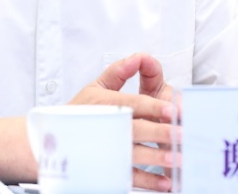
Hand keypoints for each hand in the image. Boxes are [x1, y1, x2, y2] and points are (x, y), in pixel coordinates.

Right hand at [70, 53, 180, 191]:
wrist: (54, 141)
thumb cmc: (80, 111)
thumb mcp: (95, 87)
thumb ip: (118, 71)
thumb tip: (137, 57)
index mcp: (106, 104)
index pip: (134, 104)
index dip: (154, 106)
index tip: (173, 110)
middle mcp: (108, 128)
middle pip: (138, 129)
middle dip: (161, 132)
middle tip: (183, 134)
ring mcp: (109, 151)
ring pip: (136, 154)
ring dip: (158, 158)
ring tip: (178, 159)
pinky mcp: (110, 170)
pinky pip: (130, 178)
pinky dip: (148, 182)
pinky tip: (166, 183)